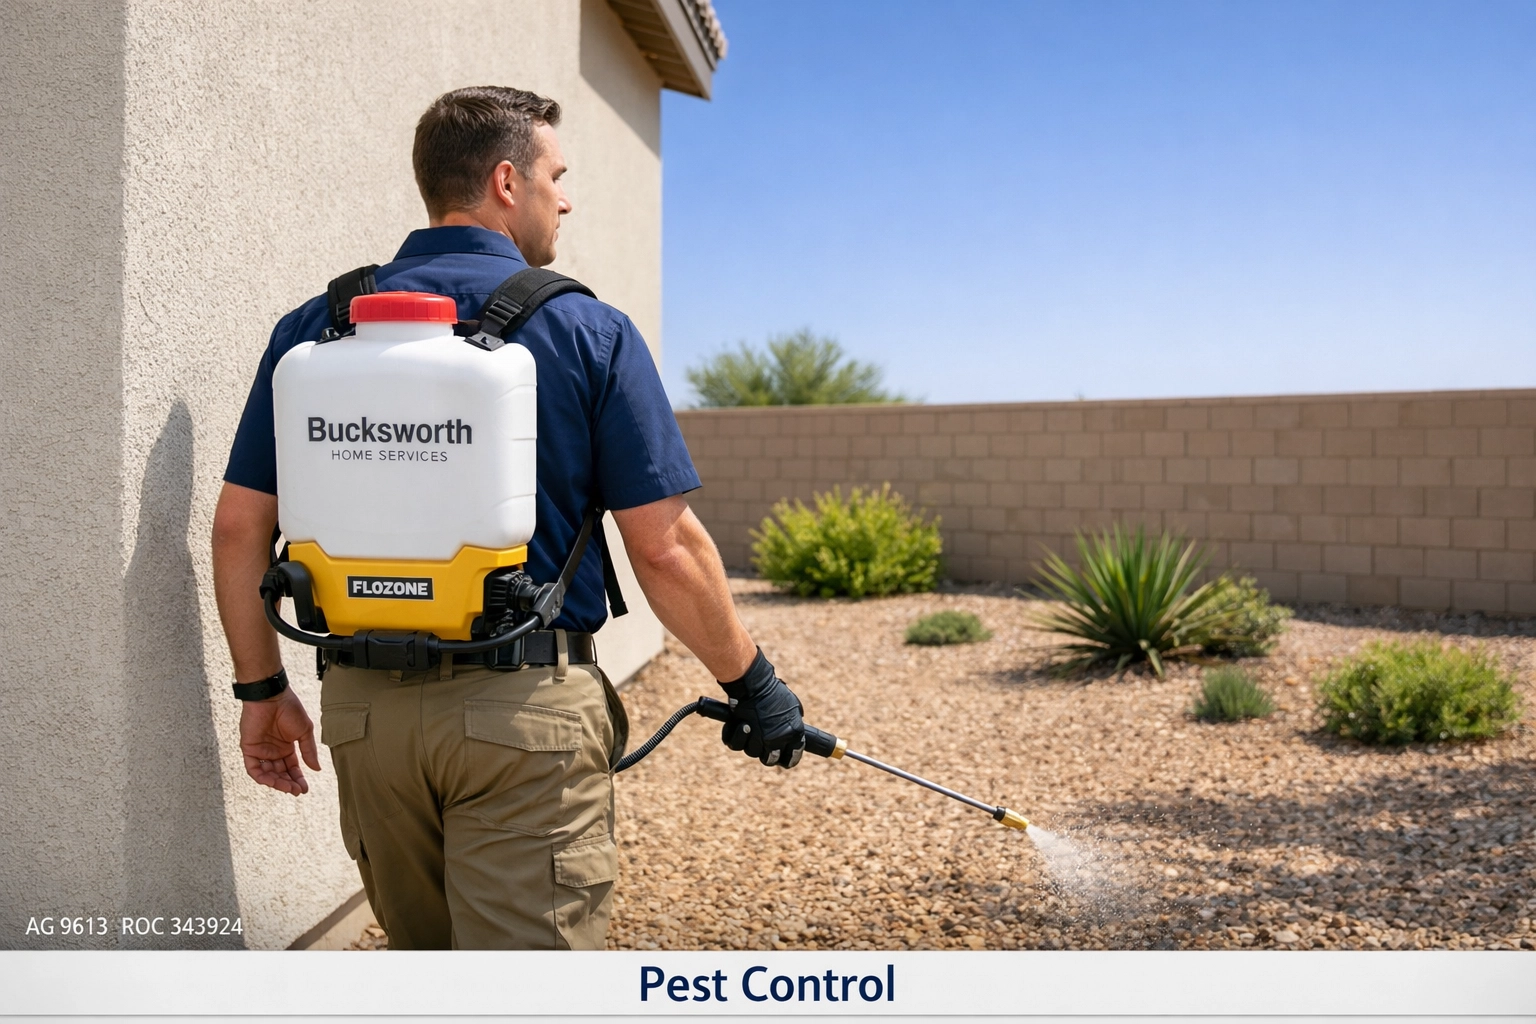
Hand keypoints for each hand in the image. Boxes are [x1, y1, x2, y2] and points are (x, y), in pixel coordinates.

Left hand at [239, 687, 320, 794]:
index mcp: (286, 747)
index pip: (292, 768)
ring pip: (267, 774)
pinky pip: (253, 768)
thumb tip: (316, 769)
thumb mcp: (304, 731)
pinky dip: (262, 777)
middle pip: (280, 774)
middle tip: (297, 790)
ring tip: (288, 787)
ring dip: (277, 783)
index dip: (298, 779)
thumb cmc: (290, 709)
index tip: (305, 788)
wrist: (272, 696)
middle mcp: (273, 751)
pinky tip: (273, 781)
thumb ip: (309, 750)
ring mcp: (260, 751)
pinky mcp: (248, 748)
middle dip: (289, 783)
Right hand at [718, 649, 804, 768]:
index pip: (792, 758)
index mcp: (794, 733)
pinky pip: (735, 744)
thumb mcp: (792, 705)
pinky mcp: (744, 734)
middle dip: (765, 753)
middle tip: (760, 740)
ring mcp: (761, 738)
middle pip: (770, 760)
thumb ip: (794, 721)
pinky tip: (736, 723)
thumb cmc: (772, 690)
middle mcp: (778, 739)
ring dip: (747, 739)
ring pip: (751, 752)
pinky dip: (732, 735)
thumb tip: (795, 730)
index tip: (780, 757)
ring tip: (747, 722)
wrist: (755, 683)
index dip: (786, 759)